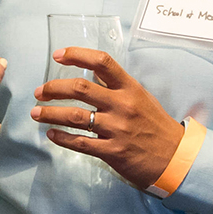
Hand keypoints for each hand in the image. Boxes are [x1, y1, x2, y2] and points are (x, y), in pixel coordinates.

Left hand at [30, 48, 182, 188]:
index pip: (102, 62)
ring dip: (50, 113)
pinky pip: (80, 143)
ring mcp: (117, 129)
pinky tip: (51, 134)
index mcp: (130, 88)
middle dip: (53, 88)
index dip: (77, 55)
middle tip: (39, 91)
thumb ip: (117, 86)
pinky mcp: (113, 152)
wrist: (176, 158)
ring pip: (75, 116)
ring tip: (36, 113)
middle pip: (80, 88)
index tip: (58, 55)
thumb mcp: (141, 98)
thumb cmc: (156, 126)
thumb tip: (91, 73)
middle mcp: (122, 105)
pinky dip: (62, 138)